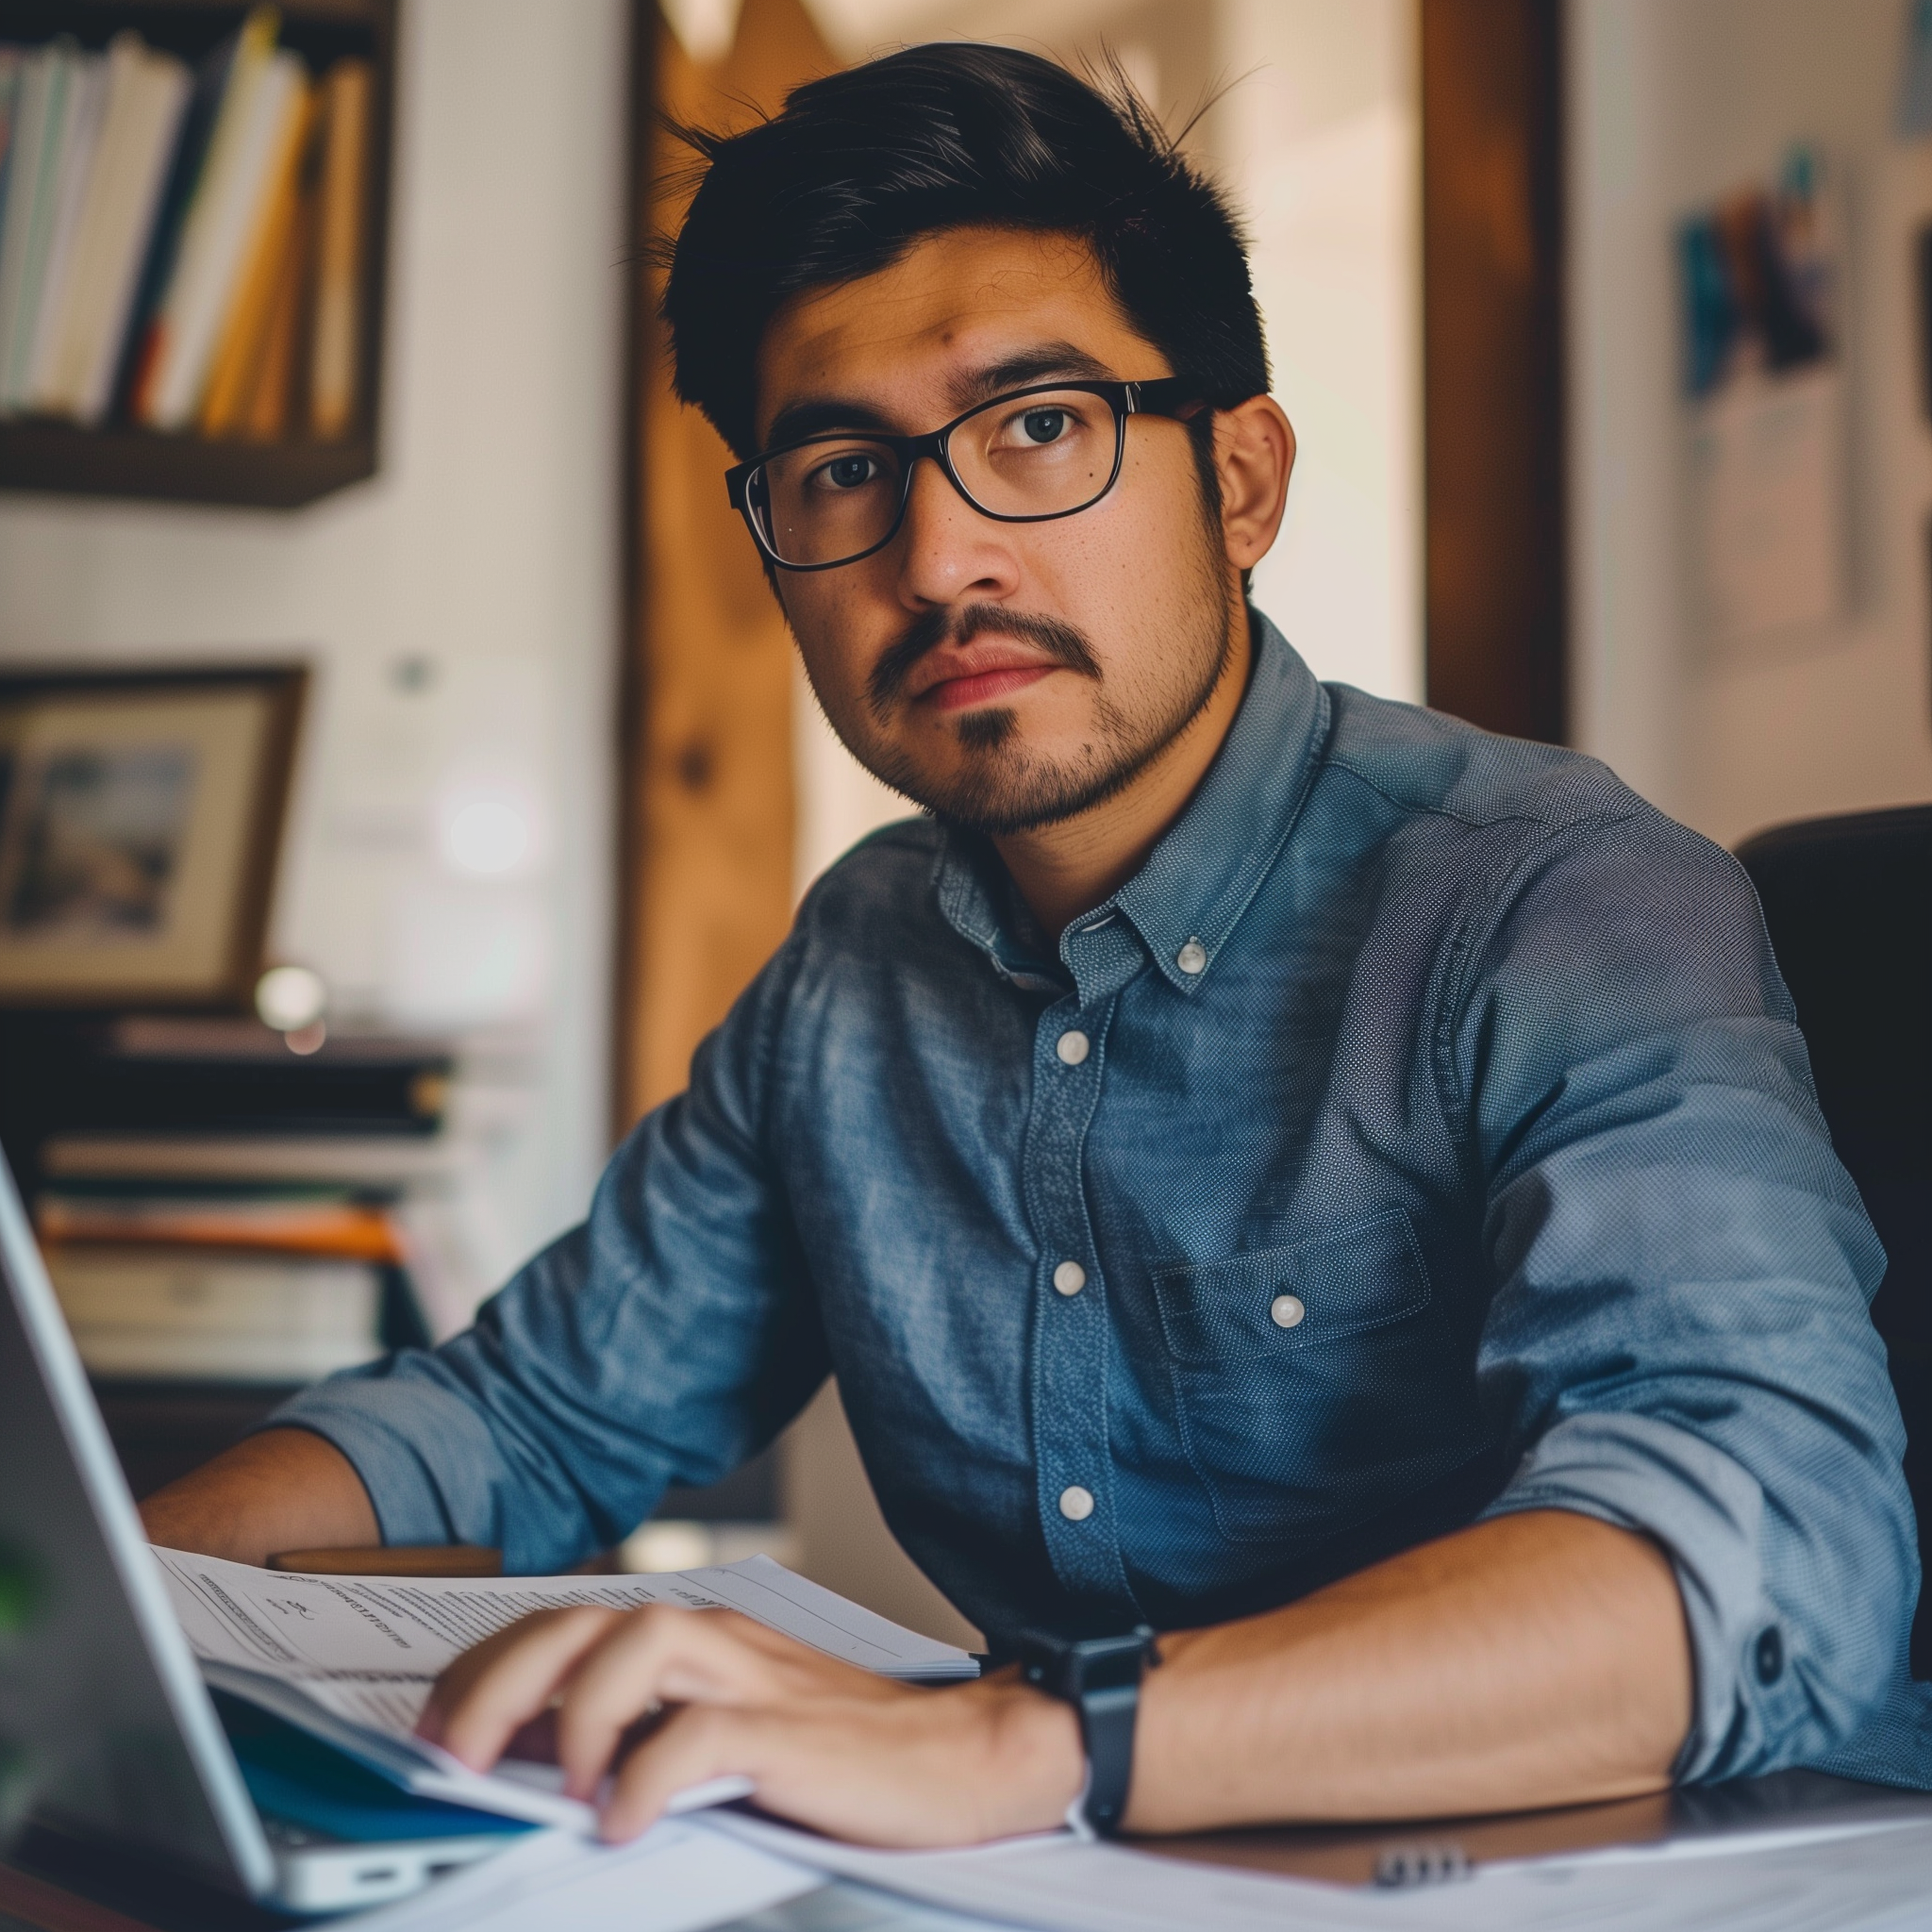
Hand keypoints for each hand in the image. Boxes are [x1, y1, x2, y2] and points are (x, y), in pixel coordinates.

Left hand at [417, 1603, 1084, 1846]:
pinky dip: (645, 1777)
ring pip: (635, 1647)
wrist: (962, 1756)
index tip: (434, 1728)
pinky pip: (699, 1734)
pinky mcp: (790, 1731)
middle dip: (496, 1685)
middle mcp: (715, 1639)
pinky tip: (623, 1822)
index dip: (483, 1670)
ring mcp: (753, 1677)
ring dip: (571, 1716)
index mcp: (693, 1638)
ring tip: (554, 1787)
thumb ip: (648, 1732)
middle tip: (450, 1758)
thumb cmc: (843, 1756)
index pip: (561, 1624)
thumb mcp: (727, 1733)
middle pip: (579, 1622)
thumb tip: (538, 1768)